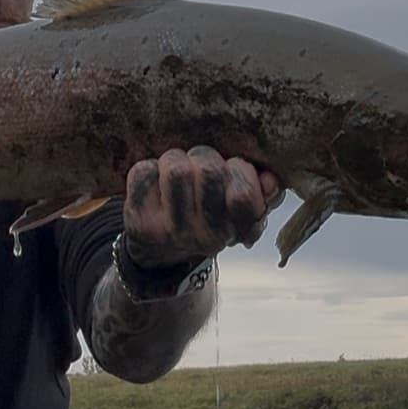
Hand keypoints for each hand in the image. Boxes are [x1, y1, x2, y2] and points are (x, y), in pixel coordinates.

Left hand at [122, 146, 283, 268]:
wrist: (160, 252)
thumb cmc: (209, 216)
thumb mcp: (242, 210)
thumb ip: (264, 193)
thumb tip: (270, 179)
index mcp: (234, 230)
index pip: (242, 194)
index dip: (240, 170)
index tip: (234, 168)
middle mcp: (203, 236)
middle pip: (209, 171)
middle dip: (206, 156)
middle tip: (202, 163)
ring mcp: (168, 229)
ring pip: (176, 168)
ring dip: (177, 159)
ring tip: (177, 170)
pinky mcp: (137, 218)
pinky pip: (143, 172)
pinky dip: (149, 168)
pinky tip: (154, 181)